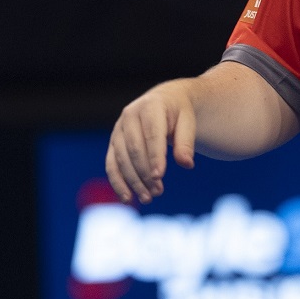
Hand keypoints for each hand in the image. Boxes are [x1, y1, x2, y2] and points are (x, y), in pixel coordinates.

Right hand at [105, 79, 196, 204]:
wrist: (164, 101)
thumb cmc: (179, 112)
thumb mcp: (188, 121)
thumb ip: (186, 142)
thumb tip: (187, 164)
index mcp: (150, 106)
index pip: (152, 135)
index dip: (155, 157)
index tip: (159, 177)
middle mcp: (130, 116)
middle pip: (134, 149)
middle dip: (145, 173)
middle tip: (158, 192)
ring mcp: (119, 129)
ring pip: (121, 159)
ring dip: (133, 181)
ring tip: (148, 198)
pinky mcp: (113, 142)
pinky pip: (111, 164)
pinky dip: (117, 182)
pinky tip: (127, 198)